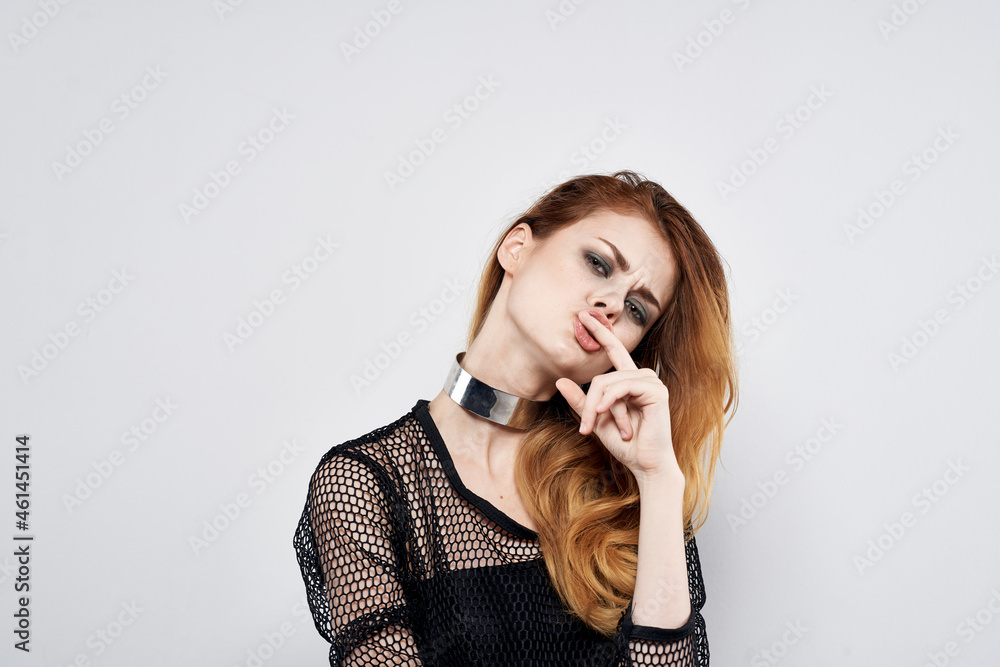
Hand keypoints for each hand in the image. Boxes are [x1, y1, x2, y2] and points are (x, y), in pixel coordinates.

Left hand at [555, 310, 682, 484]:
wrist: (645, 464)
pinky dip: (609, 401)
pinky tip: (605, 413)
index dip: (600, 332)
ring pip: (608, 383)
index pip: (614, 350)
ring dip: (597, 407)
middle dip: (588, 403)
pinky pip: (622, 387)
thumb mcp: (596, 420)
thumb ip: (581, 401)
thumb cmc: (626, 445)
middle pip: (602, 377)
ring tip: (596, 428)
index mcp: (630, 381)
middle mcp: (642, 377)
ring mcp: (651, 382)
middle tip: (585, 427)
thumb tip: (560, 380)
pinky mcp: (656, 391)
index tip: (584, 316)